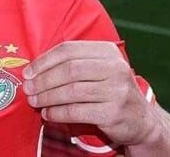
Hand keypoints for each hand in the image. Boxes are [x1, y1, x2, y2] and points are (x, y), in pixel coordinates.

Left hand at [22, 41, 155, 146]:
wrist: (141, 120)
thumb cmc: (112, 92)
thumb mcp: (100, 70)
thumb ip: (75, 64)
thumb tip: (35, 69)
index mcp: (108, 52)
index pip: (69, 50)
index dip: (45, 60)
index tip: (29, 72)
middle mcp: (115, 68)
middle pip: (69, 70)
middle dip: (44, 80)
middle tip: (28, 88)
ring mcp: (116, 90)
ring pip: (71, 91)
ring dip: (47, 97)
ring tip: (34, 101)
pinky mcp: (113, 112)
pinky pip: (77, 111)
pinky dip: (57, 113)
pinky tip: (48, 114)